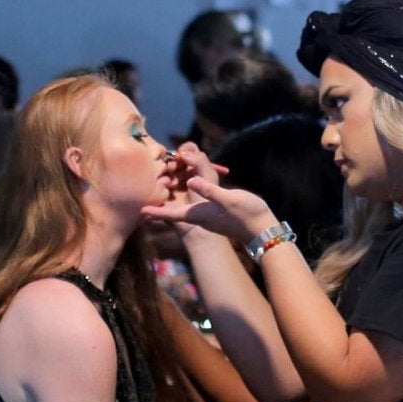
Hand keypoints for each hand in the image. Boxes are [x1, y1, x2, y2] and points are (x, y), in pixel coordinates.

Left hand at [141, 143, 272, 243]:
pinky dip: (190, 183)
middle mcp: (199, 214)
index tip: (140, 212)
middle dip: (164, 193)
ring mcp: (206, 212)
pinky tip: (190, 176)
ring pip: (185, 199)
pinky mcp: (214, 208)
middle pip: (175, 205)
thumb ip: (209, 190)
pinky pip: (196, 195)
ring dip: (176, 186)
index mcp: (198, 213)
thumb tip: (191, 180)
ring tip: (167, 173)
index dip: (156, 212)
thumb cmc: (246, 215)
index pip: (172, 213)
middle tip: (155, 176)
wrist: (262, 228)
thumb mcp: (227, 200)